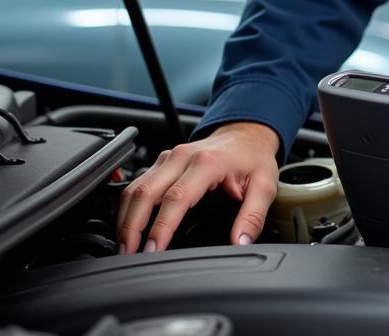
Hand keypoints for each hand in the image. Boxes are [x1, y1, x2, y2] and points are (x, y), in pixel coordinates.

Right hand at [117, 121, 279, 253]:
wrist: (247, 133)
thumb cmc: (253, 158)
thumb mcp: (264, 185)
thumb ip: (253, 216)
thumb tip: (240, 242)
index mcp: (208, 162)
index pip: (176, 198)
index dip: (161, 228)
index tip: (152, 251)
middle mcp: (183, 156)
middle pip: (145, 192)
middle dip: (131, 226)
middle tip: (127, 255)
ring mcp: (169, 157)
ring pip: (135, 187)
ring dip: (125, 217)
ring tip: (123, 246)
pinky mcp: (162, 161)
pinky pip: (137, 183)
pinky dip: (128, 206)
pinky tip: (128, 225)